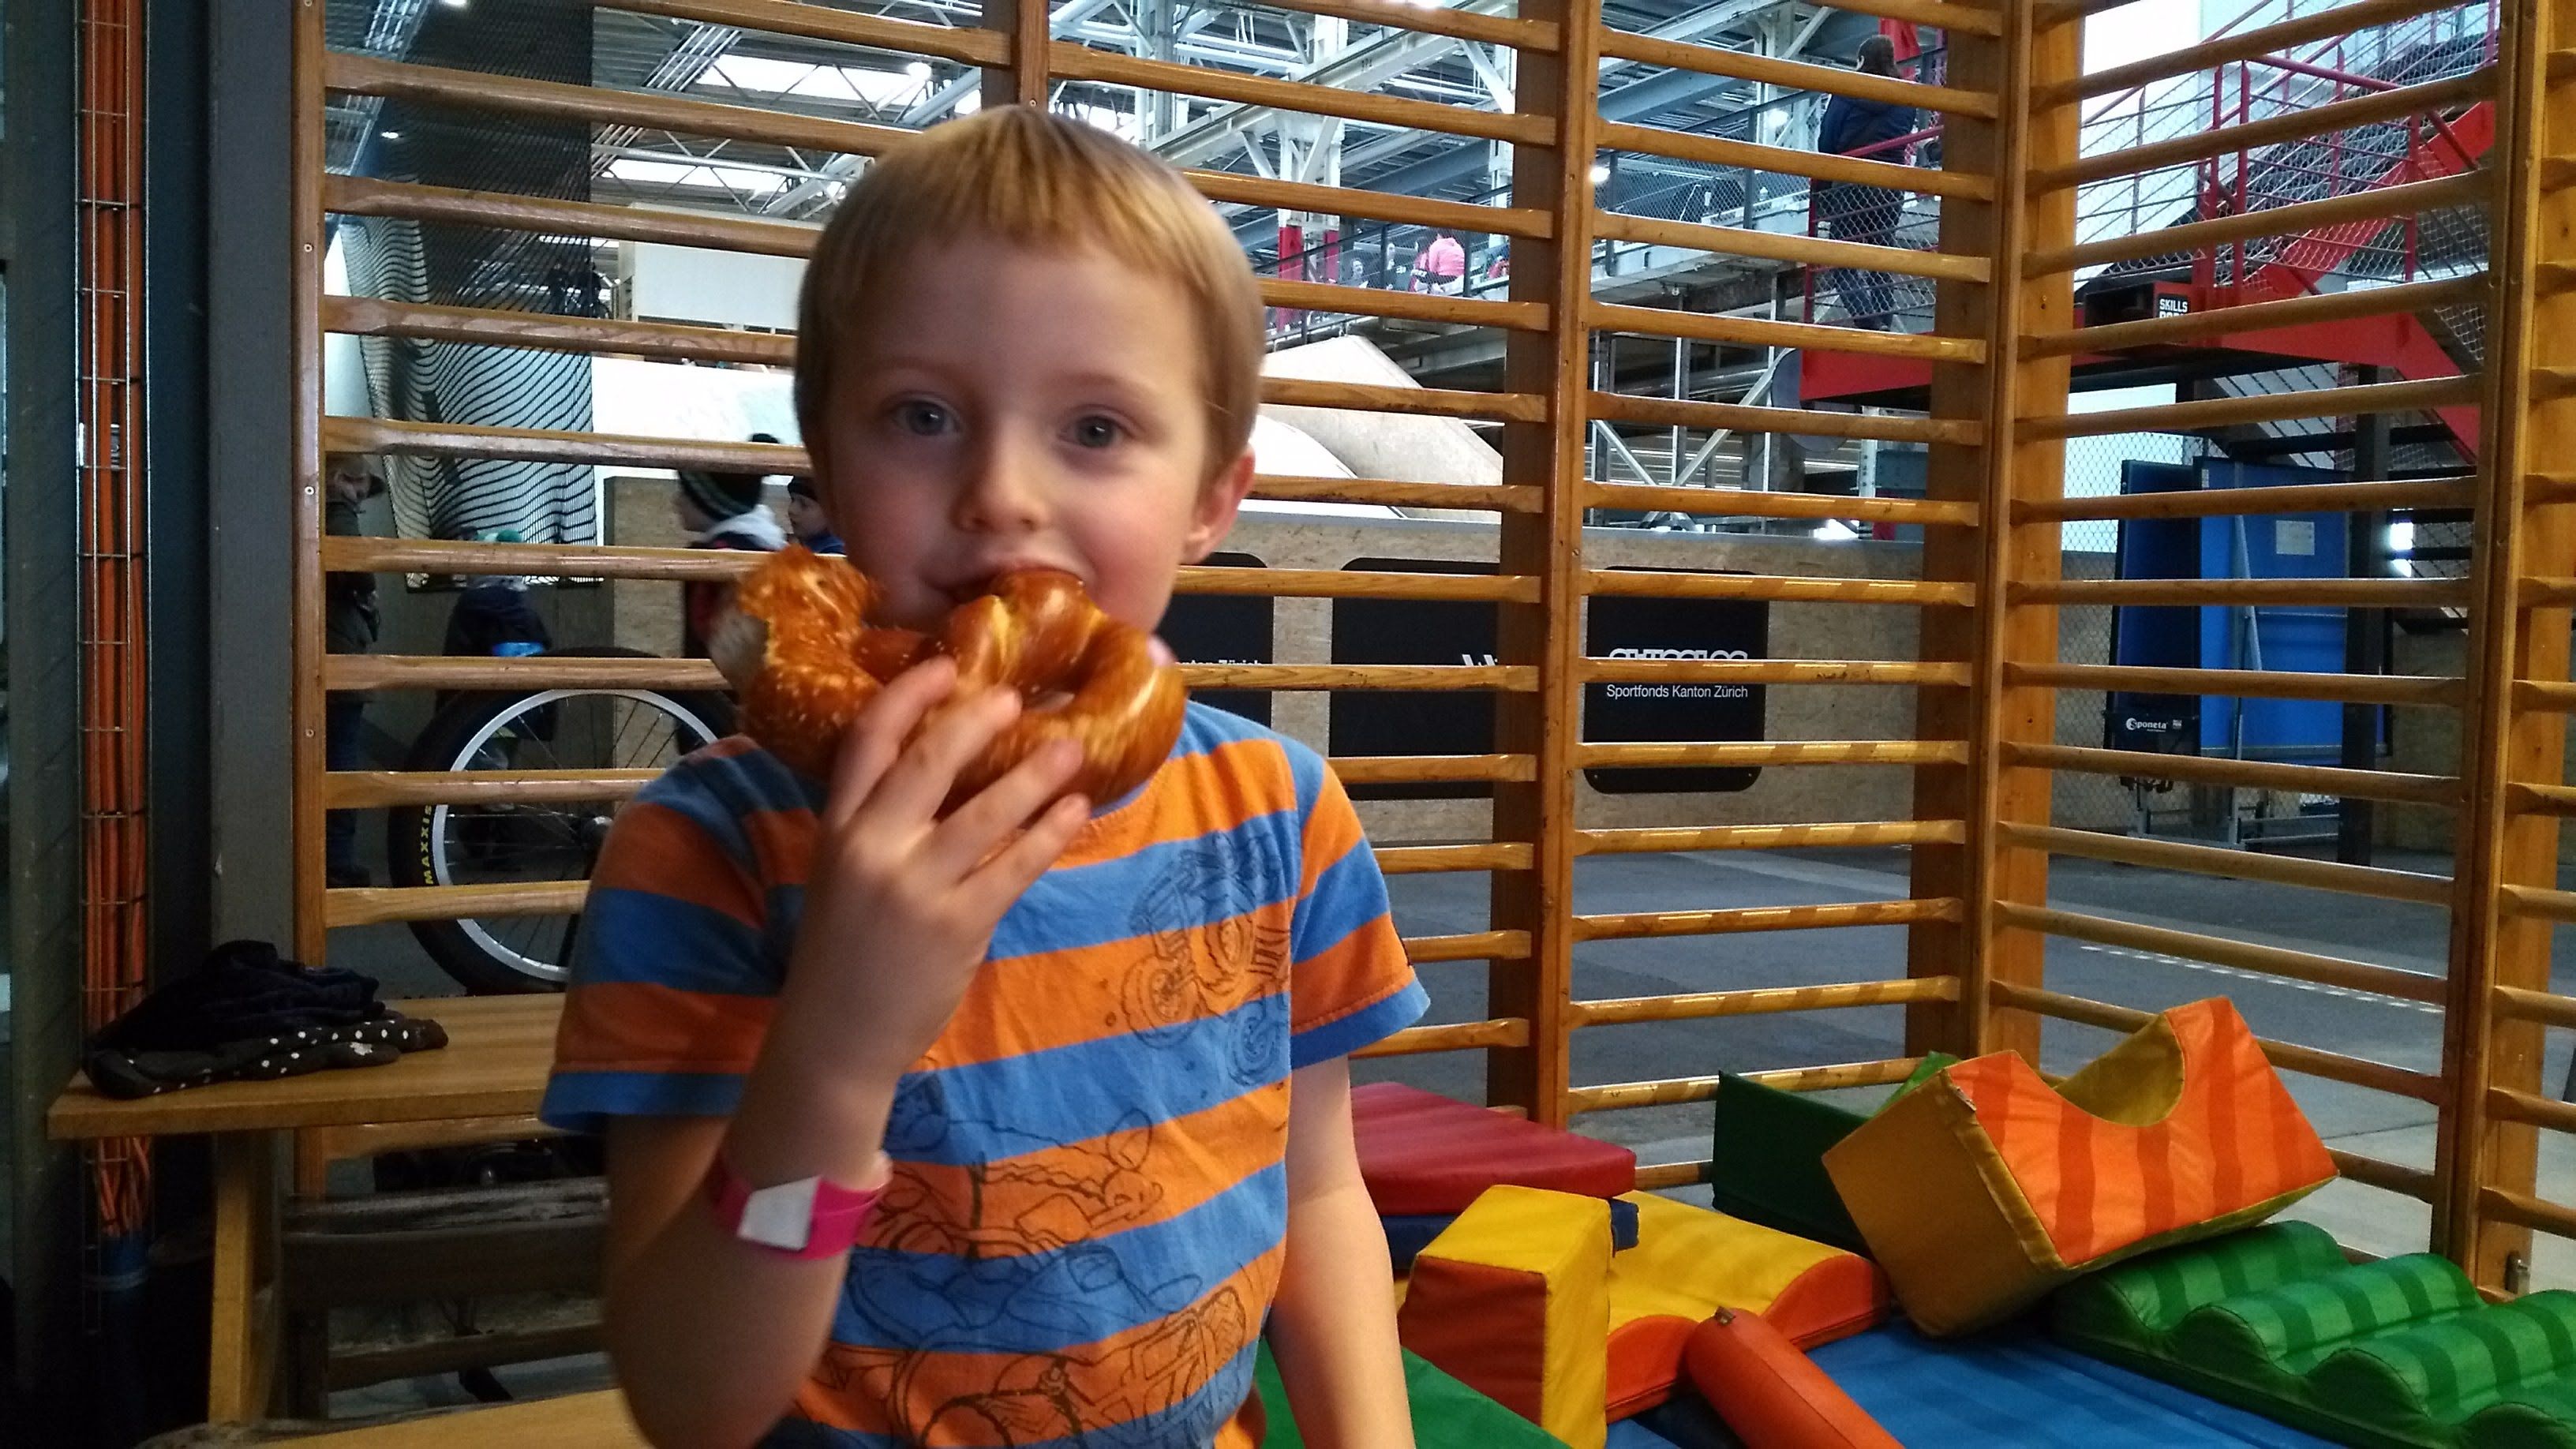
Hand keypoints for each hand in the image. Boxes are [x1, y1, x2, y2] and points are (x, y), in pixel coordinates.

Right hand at [774, 657, 1090, 1088]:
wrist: (837, 1035)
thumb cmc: (846, 949)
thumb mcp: (843, 874)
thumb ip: (880, 822)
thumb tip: (948, 765)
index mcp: (838, 828)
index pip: (866, 741)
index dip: (907, 695)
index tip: (944, 665)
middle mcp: (872, 849)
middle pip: (928, 761)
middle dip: (977, 721)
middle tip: (1017, 697)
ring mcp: (915, 887)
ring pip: (985, 811)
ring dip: (1035, 773)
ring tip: (1072, 747)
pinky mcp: (957, 924)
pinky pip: (1015, 865)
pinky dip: (1050, 831)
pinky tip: (1075, 809)